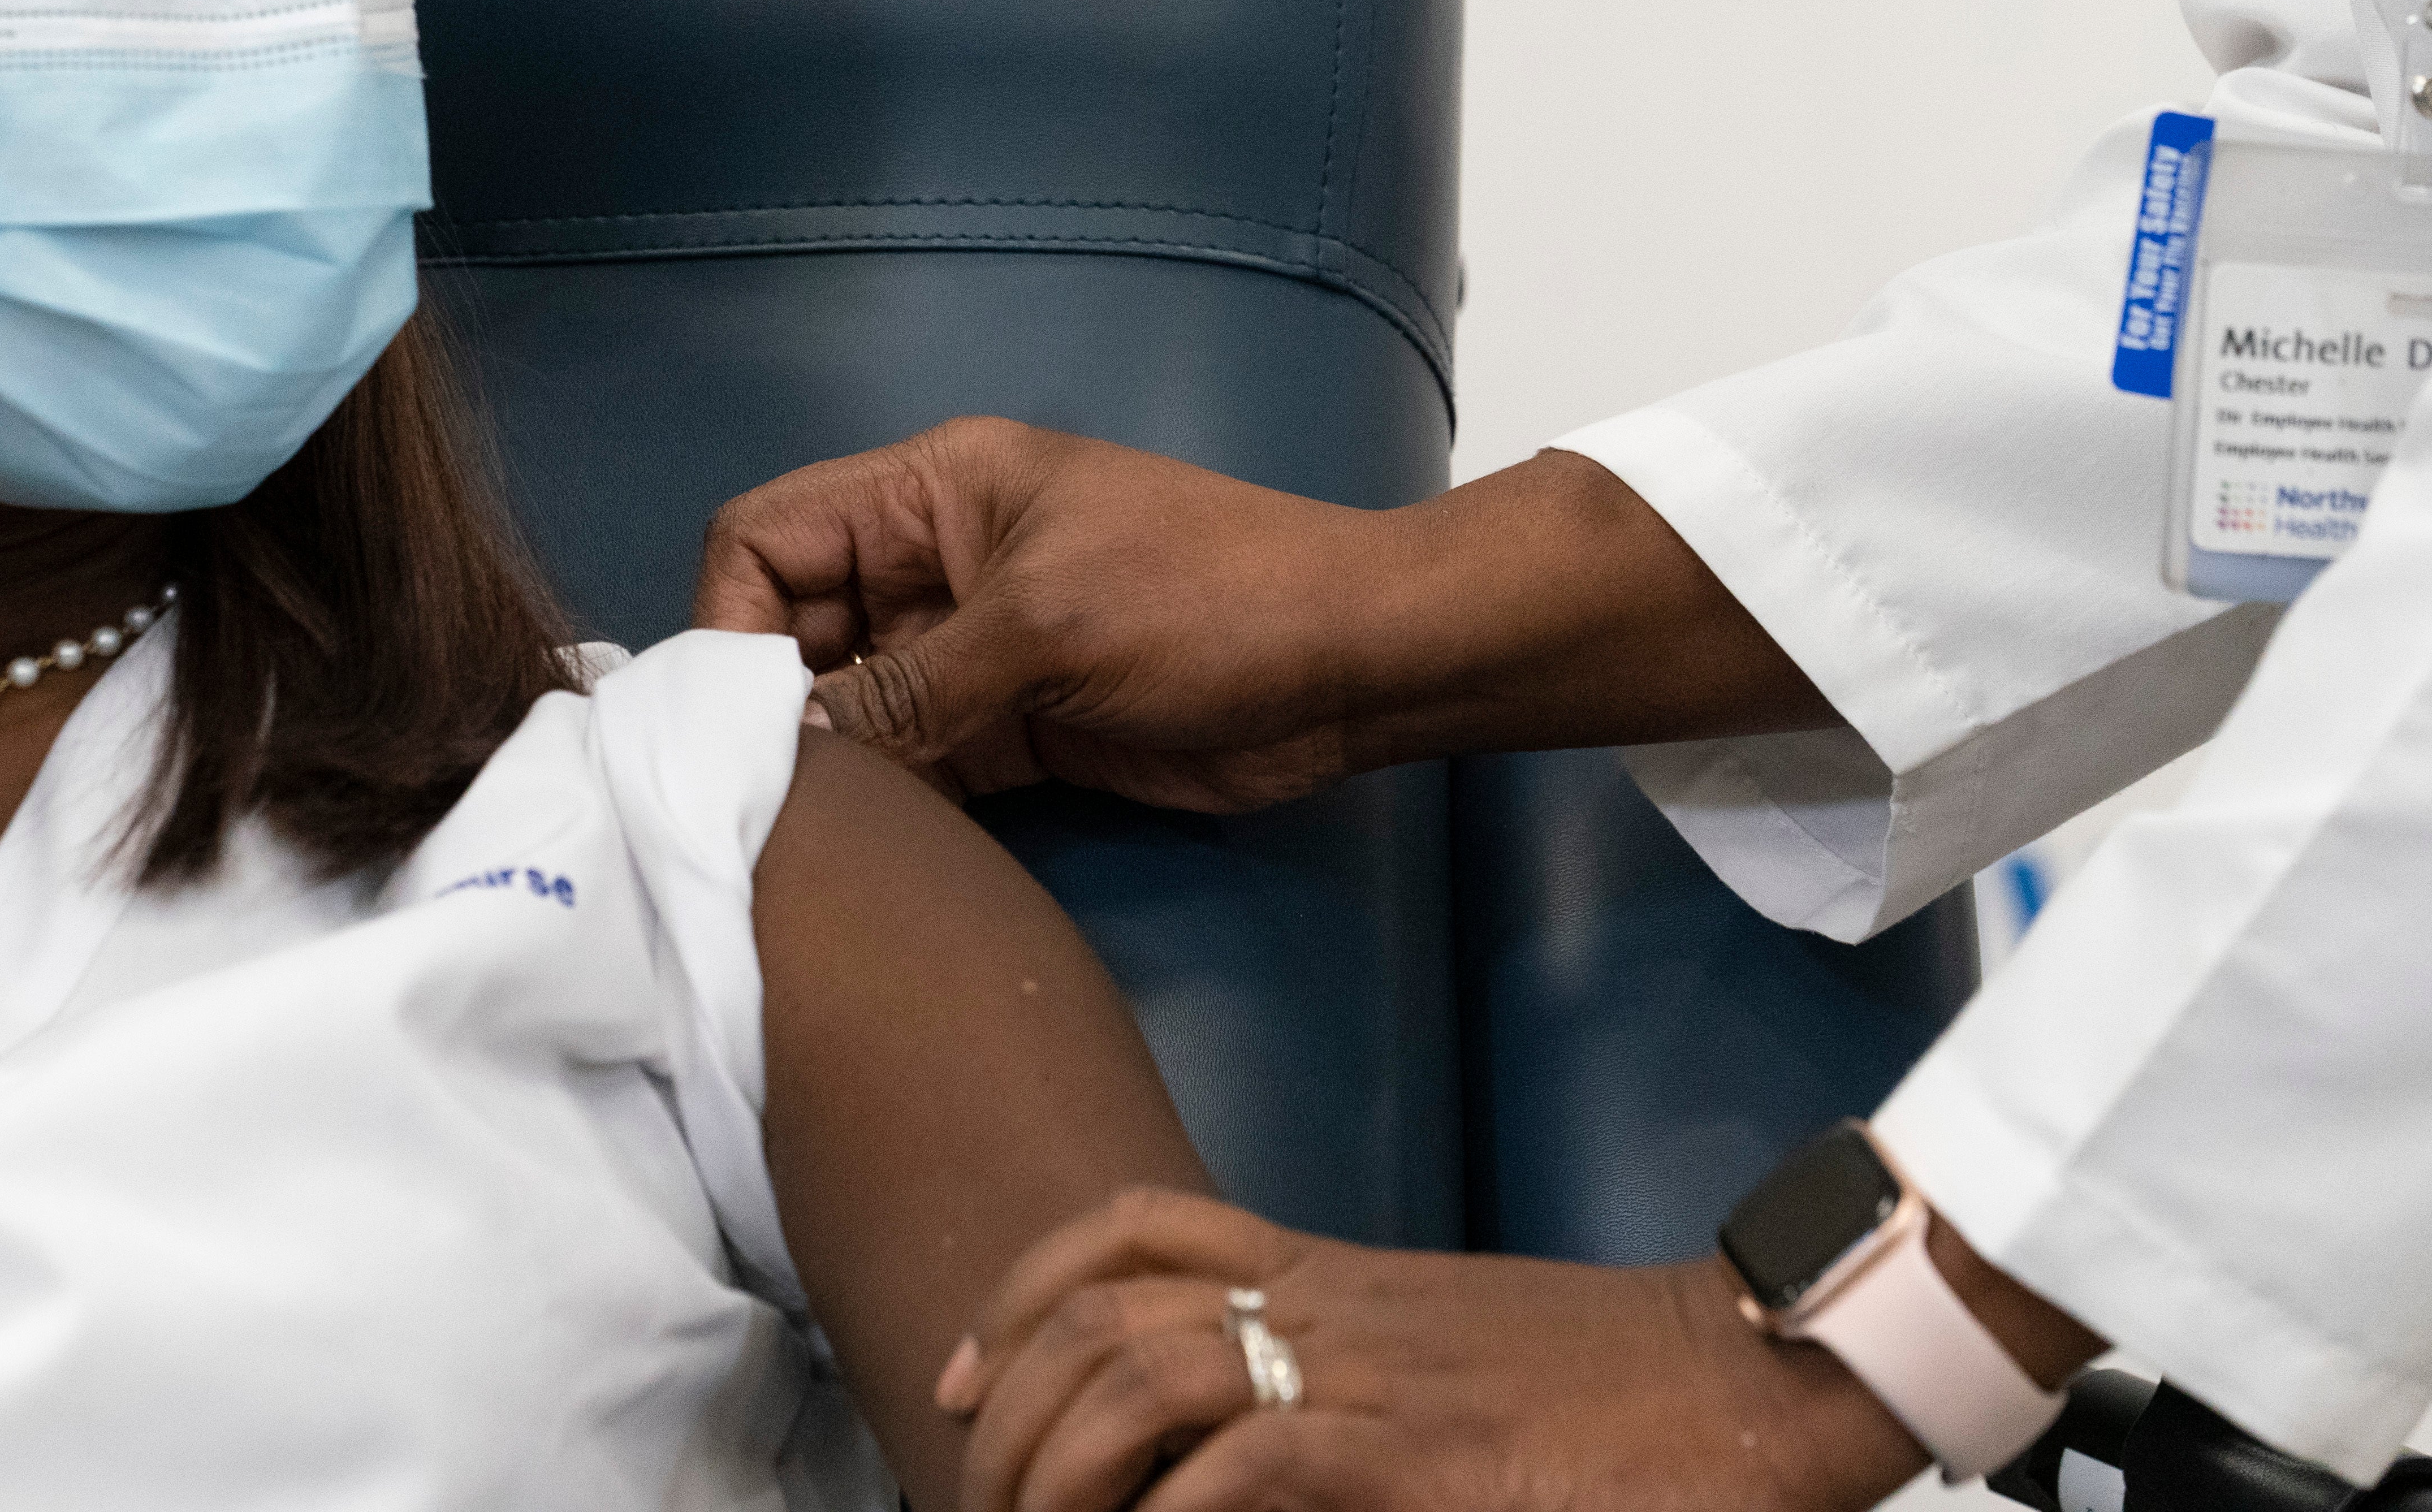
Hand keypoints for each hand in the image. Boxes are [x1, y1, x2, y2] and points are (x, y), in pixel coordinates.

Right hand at [693, 420, 1831, 809]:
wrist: (1358, 662)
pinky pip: (914, 765)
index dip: (732, 620)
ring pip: (849, 709)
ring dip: (829, 770)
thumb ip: (908, 689)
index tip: (736, 719)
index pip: (768, 540)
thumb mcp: (1045, 626)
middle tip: (763, 801)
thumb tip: (793, 754)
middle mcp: (934, 569)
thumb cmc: (1210, 600)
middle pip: (795, 631)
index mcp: (930, 495)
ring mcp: (972, 653)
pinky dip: (888, 807)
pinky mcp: (1012, 731)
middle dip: (770, 708)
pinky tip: (870, 857)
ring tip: (805, 843)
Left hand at [937, 1188, 1925, 1511]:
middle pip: (1103, 1311)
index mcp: (1332, 1278)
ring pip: (1147, 1374)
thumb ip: (1356, 1385)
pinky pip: (1251, 1461)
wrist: (1760, 1374)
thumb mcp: (1456, 1367)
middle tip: (971, 1494)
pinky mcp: (1423, 1450)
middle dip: (1009, 1405)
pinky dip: (1174, 1507)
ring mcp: (1371, 1372)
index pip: (1133, 1234)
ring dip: (1059, 1460)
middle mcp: (1328, 1305)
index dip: (1017, 1297)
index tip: (958, 1382)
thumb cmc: (1619, 1388)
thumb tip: (1233, 1458)